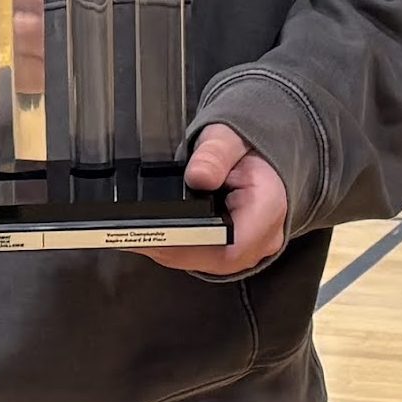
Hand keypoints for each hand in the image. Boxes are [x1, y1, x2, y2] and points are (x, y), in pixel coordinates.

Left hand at [132, 123, 287, 275]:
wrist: (261, 158)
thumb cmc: (247, 148)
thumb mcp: (228, 138)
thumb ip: (214, 155)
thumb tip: (198, 177)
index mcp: (269, 207)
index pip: (233, 246)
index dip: (191, 244)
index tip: (157, 233)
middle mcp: (263, 237)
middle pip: (213, 259)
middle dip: (171, 247)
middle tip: (132, 232)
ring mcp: (250, 250)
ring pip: (206, 263)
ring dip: (172, 249)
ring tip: (136, 232)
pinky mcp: (235, 253)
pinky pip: (205, 259)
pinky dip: (179, 247)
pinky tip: (154, 234)